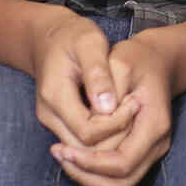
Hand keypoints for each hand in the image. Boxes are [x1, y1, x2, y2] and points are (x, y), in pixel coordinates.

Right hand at [30, 9, 139, 155]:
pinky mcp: (56, 121)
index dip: (115, 124)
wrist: (49, 37)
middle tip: (137, 108)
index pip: (88, 131)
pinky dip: (101, 135)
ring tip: (131, 111)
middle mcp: (48, 114)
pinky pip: (80, 140)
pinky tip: (120, 115)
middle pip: (84, 147)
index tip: (136, 102)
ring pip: (82, 148)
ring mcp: (50, 120)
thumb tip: (108, 107)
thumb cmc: (74, 36)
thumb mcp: (90, 44)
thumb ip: (98, 74)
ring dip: (109, 138)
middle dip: (114, 135)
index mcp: (55, 95)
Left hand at [51, 30, 178, 185]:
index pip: (122, 162)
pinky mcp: (140, 154)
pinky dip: (92, 172)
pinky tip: (72, 151)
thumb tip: (96, 113)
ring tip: (61, 154)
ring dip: (86, 177)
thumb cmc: (135, 59)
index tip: (62, 148)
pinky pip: (115, 177)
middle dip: (84, 174)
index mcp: (155, 124)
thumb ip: (107, 85)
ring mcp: (151, 152)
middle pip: (119, 183)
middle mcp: (158, 144)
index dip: (90, 162)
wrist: (155, 60)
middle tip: (57, 152)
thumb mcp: (119, 61)